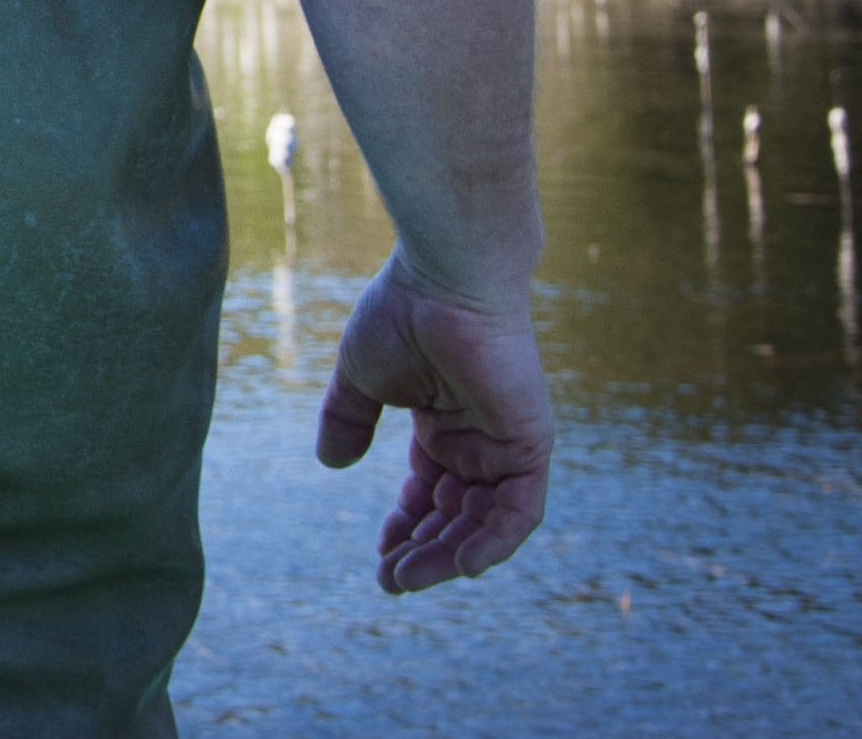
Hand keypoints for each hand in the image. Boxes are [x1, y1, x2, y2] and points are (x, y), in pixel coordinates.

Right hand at [315, 253, 552, 593]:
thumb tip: (331, 463)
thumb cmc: (402, 314)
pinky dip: (493, 542)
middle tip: (390, 580)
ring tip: (409, 577)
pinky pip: (519, 511)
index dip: (405, 525)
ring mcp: (508, 444)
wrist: (444, 281)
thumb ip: (348, 419)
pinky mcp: (530, 444)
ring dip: (450, 555)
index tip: (379, 554)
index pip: (431, 491)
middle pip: (457, 515)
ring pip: (485, 522)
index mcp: (445, 423)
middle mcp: (480, 439)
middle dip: (424, 550)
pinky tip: (461, 565)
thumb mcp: (361, 377)